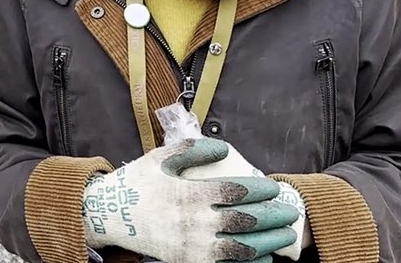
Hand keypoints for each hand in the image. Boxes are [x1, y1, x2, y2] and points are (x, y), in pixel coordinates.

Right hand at [81, 138, 297, 262]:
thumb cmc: (137, 184)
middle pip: (245, 220)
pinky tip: (264, 257)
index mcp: (189, 194)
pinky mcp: (189, 261)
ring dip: (269, 241)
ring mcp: (193, 246)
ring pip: (242, 247)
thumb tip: (224, 148)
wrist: (110, 217)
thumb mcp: (160, 159)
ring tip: (285, 234)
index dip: (259, 189)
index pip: (235, 192)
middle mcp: (194, 222)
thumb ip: (193, 150)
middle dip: (273, 216)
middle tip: (289, 211)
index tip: (272, 186)